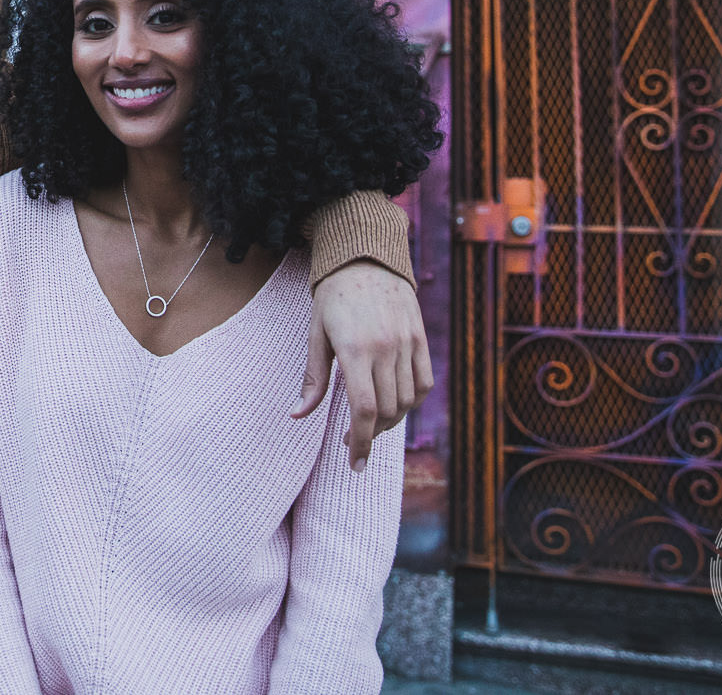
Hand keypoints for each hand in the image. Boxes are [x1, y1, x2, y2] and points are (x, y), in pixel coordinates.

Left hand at [293, 261, 431, 470]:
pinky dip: (413, 401)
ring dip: (391, 421)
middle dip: (372, 435)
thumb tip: (298, 415)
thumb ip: (312, 378)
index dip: (362, 442)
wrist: (364, 257)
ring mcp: (407, 343)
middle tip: (354, 441)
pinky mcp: (420, 338)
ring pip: (407, 401)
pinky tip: (397, 405)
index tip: (356, 464)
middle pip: (388, 411)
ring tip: (372, 423)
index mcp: (354, 349)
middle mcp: (385, 348)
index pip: (365, 409)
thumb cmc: (332, 297)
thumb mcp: (315, 334)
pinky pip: (424, 382)